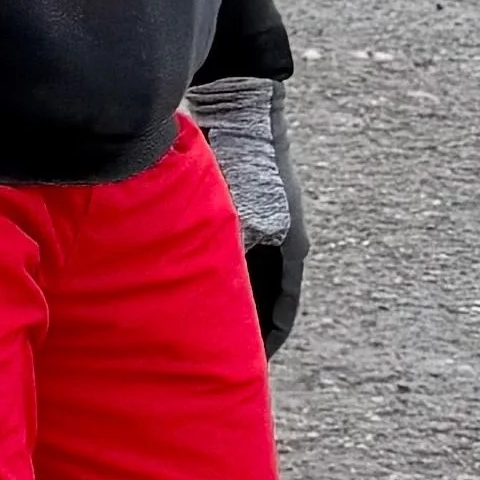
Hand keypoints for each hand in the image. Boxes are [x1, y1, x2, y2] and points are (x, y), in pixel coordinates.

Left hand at [188, 75, 307, 355]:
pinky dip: (216, 267)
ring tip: (201, 324)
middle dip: (247, 324)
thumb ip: (232, 258)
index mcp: (291, 249)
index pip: (283, 309)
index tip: (252, 369)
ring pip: (246, 272)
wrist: (242, 111)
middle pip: (264, 293)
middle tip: (222, 352)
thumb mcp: (242, 220)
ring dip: (230, 296)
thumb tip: (214, 296)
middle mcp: (280, 238)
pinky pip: (229, 249)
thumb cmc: (246, 165)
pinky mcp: (240, 204)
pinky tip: (188, 279)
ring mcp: (262, 220)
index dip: (269, 342)